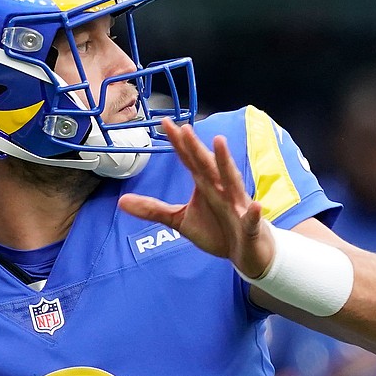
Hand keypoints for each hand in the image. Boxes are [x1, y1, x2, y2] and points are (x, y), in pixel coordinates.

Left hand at [118, 118, 275, 278]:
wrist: (246, 252)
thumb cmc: (216, 230)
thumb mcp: (180, 220)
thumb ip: (153, 209)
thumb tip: (121, 201)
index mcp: (205, 185)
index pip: (189, 160)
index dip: (178, 143)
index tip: (165, 123)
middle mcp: (221, 190)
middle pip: (207, 166)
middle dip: (196, 148)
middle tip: (185, 128)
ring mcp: (237, 207)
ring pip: (231, 182)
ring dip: (225, 163)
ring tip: (219, 143)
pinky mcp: (250, 227)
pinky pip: (252, 220)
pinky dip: (254, 214)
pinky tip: (255, 206)